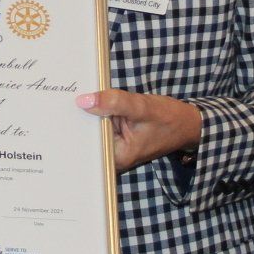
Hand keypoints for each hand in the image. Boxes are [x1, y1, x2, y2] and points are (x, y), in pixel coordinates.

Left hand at [75, 89, 201, 171]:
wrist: (188, 124)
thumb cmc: (170, 119)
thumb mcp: (142, 107)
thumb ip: (114, 103)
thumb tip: (84, 101)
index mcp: (118, 158)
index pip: (87, 144)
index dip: (76, 124)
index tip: (66, 106)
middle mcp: (114, 158)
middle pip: (87, 138)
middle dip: (80, 117)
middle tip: (70, 97)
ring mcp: (115, 149)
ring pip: (93, 131)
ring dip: (89, 114)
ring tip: (81, 96)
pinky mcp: (117, 139)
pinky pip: (101, 127)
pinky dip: (98, 114)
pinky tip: (94, 101)